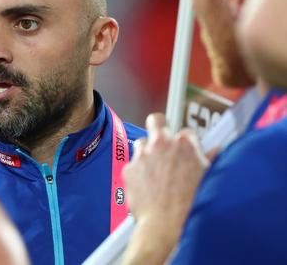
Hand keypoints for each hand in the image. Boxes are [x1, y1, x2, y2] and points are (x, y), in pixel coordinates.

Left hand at [121, 113, 209, 264]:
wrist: (165, 225)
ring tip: (156, 168)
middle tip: (163, 140)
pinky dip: (139, 170)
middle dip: (160, 128)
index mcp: (184, 144)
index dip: (186, 141)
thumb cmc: (190, 204)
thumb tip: (216, 150)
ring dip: (148, 151)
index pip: (185, 131)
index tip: (185, 149)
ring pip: (142, 143)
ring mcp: (143, 155)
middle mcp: (161, 144)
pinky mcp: (129, 168)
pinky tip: (147, 183)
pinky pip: (133, 163)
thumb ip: (210, 159)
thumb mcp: (208, 178)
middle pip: (156, 121)